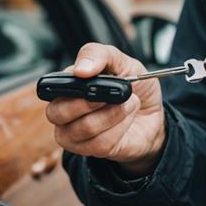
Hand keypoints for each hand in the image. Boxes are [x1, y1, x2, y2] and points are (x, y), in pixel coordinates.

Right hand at [44, 43, 165, 174]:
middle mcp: (63, 110)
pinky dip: (119, 128)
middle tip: (112, 94)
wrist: (153, 116)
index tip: (87, 77)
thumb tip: (80, 69)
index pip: (51, 86)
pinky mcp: (89, 150)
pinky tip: (127, 120)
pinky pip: (99, 143)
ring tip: (129, 104)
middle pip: (56, 112)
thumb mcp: (124, 63)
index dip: (68, 84)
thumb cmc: (134, 89)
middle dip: (89, 102)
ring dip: (113, 114)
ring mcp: (73, 133)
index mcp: (67, 85)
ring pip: (83, 128)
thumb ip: (100, 55)